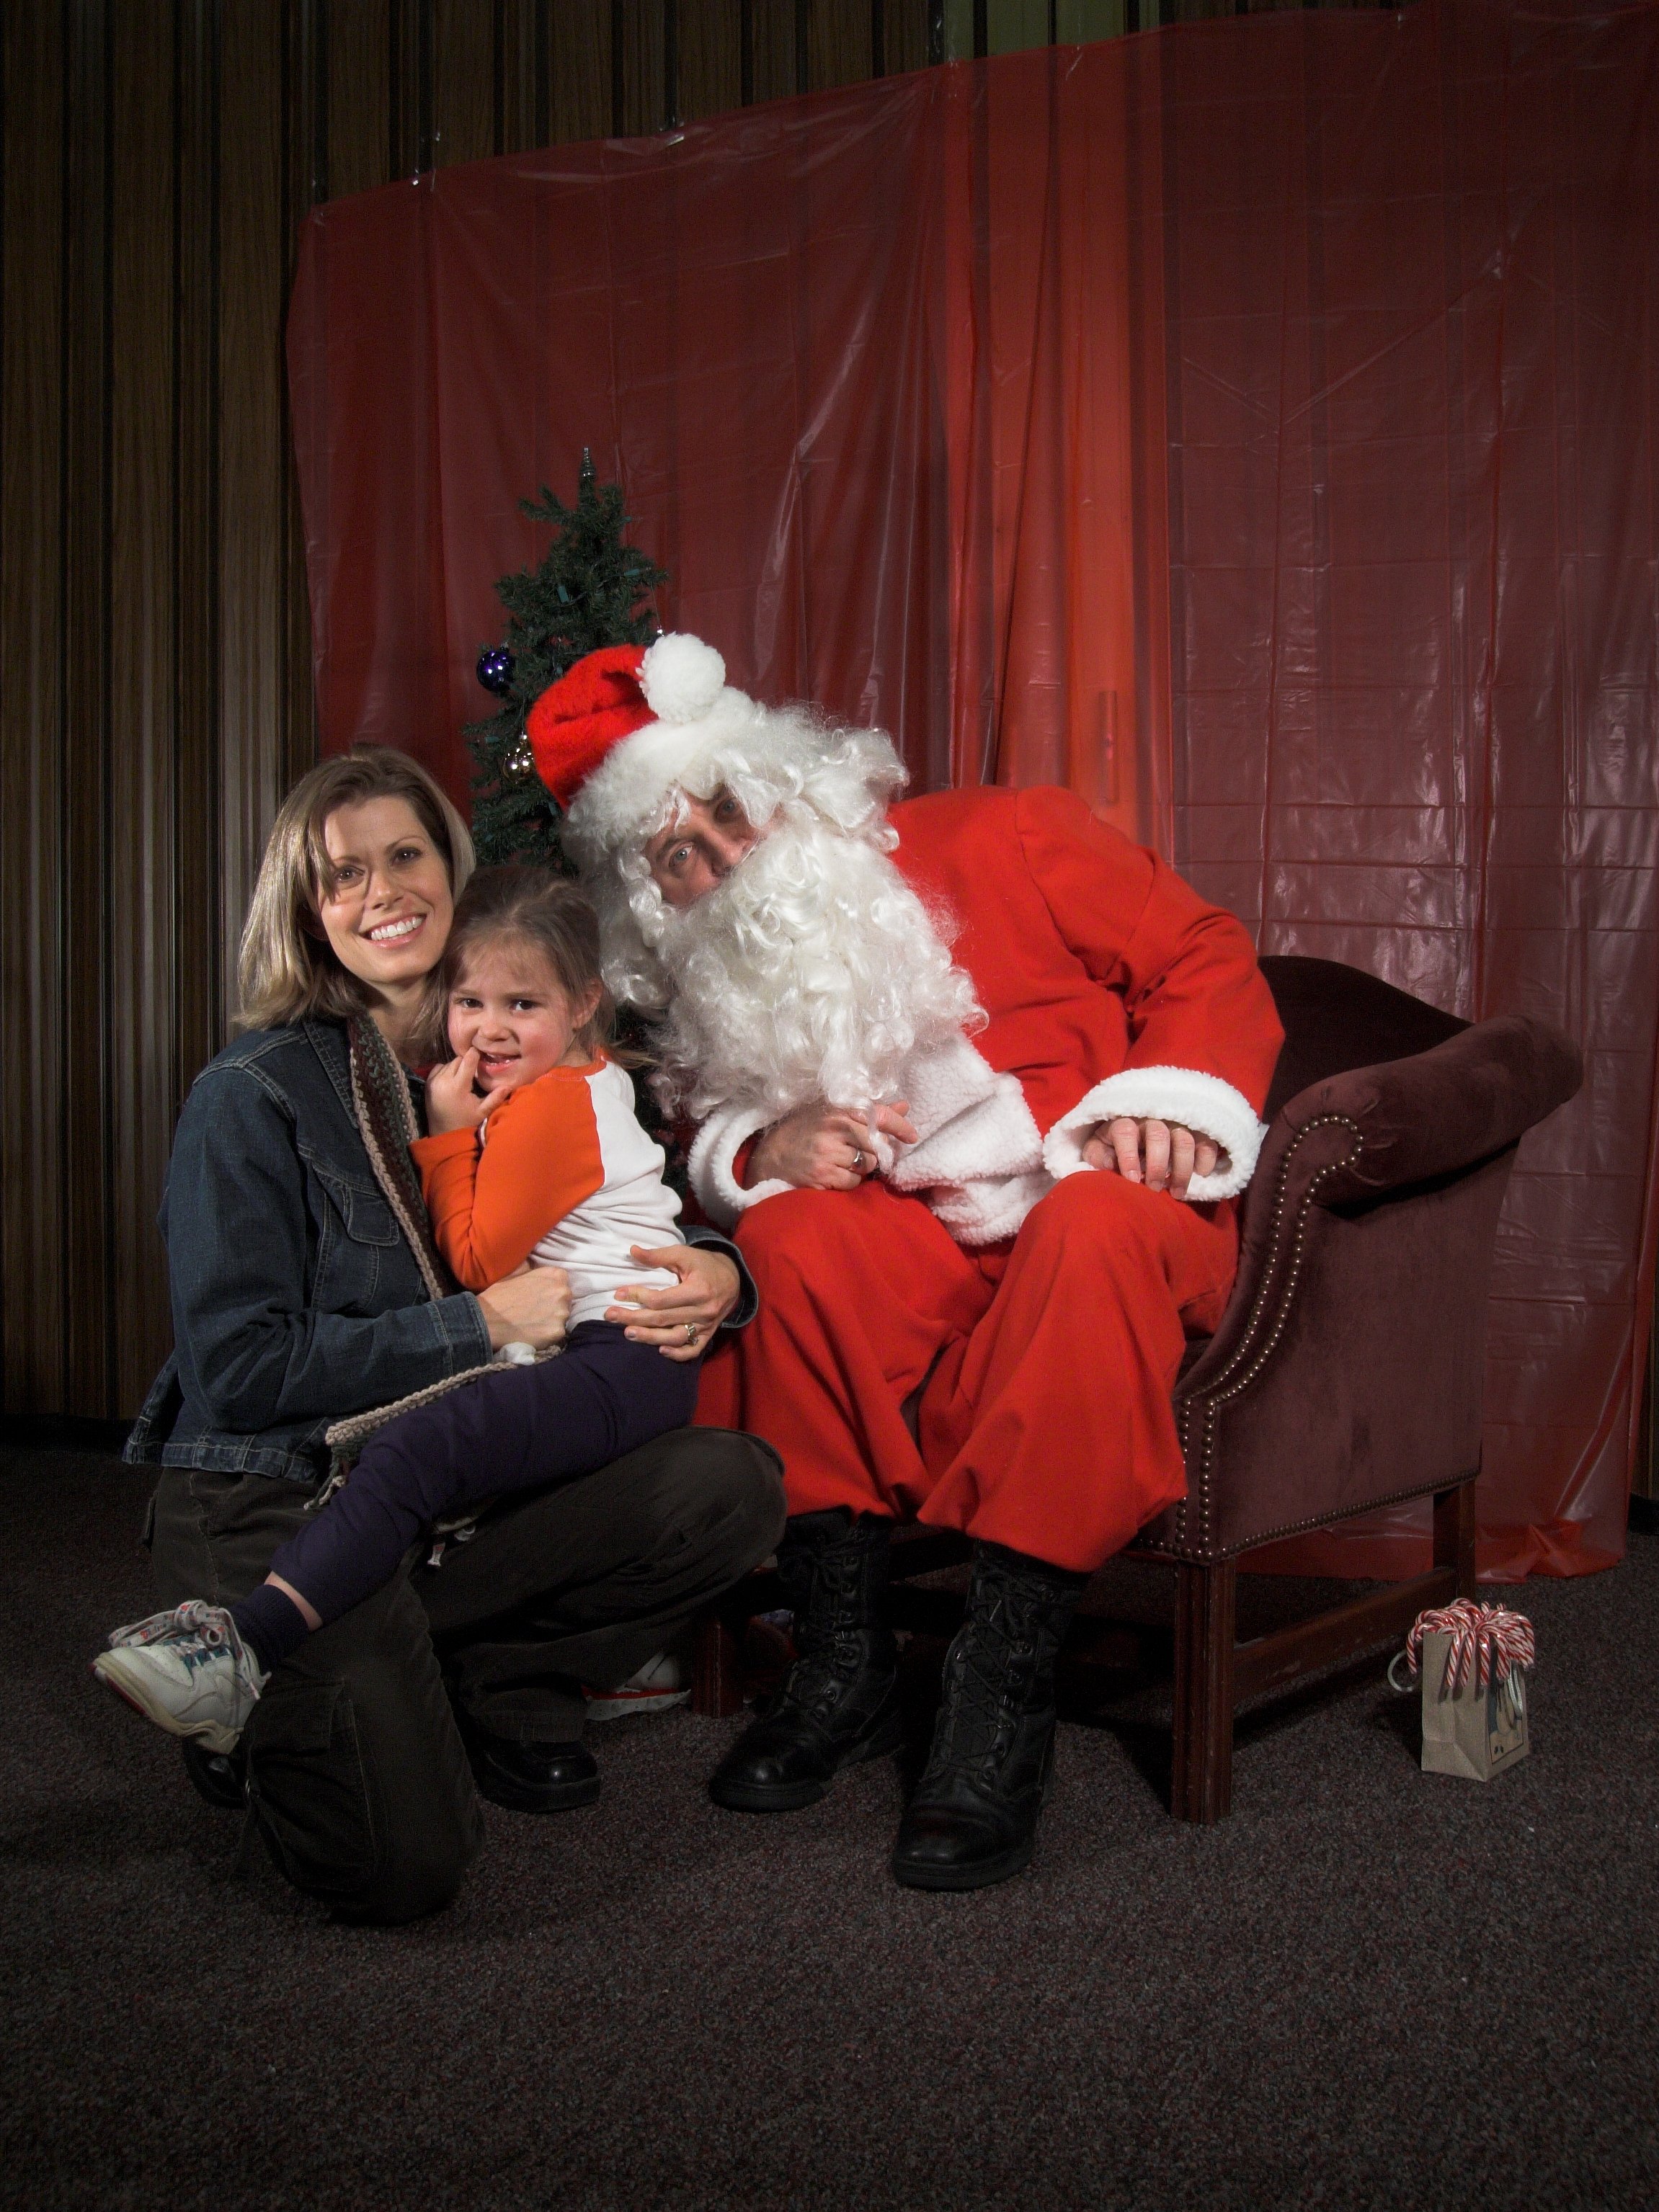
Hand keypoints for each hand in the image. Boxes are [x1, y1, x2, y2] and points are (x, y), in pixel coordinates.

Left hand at [426, 1049, 492, 1134]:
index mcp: (458, 1086)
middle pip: (458, 1060)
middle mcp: (444, 1080)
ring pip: (449, 1063)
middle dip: (467, 1062)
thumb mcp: (482, 1112)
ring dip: (457, 1066)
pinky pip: (439, 1067)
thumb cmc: (465, 1122)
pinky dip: (446, 1069)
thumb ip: (495, 1098)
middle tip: (475, 1070)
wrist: (443, 1133)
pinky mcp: (428, 1083)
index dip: (476, 1053)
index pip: (468, 1060)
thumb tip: (509, 1085)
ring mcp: (434, 1081)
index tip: (482, 1052)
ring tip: (464, 1076)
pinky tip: (452, 1078)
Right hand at [476, 1266, 570, 1350]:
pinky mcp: (558, 1332)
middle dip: (554, 1305)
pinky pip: (557, 1334)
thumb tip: (533, 1266)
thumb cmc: (498, 1295)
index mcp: (555, 1275)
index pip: (562, 1281)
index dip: (550, 1289)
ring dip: (551, 1321)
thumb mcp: (516, 1272)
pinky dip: (548, 1335)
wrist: (487, 1320)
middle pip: (565, 1300)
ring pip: (562, 1318)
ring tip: (533, 1323)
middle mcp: (563, 1292)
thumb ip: (531, 1269)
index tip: (539, 1296)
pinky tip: (533, 1333)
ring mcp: (562, 1313)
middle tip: (535, 1311)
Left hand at [607, 1244, 741, 1361]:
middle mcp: (703, 1310)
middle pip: (663, 1319)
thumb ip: (658, 1255)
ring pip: (676, 1338)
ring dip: (650, 1338)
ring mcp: (706, 1325)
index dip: (637, 1297)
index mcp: (698, 1289)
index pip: (661, 1299)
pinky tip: (660, 1351)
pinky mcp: (708, 1334)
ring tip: (629, 1334)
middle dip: (634, 1319)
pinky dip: (678, 1354)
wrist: (733, 1279)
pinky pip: (694, 1349)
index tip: (618, 1294)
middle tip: (611, 1316)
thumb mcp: (684, 1254)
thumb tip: (631, 1251)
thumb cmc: (704, 1264)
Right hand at [748, 1099, 917, 1190]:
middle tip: (861, 1153)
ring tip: (842, 1162)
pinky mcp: (823, 1176)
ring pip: (867, 1166)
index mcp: (837, 1110)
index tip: (911, 1136)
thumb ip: (869, 1112)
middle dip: (875, 1152)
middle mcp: (834, 1129)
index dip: (899, 1127)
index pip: (879, 1115)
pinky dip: (848, 1181)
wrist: (768, 1157)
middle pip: (877, 1145)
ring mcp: (828, 1154)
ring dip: (861, 1168)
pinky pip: (853, 1182)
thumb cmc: (803, 1132)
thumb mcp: (831, 1113)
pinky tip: (833, 1174)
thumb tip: (903, 1107)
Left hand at [1081, 1117, 1221, 1198]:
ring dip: (1182, 1169)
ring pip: (1184, 1139)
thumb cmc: (1115, 1143)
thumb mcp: (1099, 1146)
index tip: (1133, 1180)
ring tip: (1177, 1192)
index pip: (1125, 1132)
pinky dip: (1206, 1158)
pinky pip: (1207, 1141)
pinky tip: (1200, 1174)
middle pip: (1158, 1135)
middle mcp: (1151, 1116)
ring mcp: (1176, 1121)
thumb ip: (1097, 1154)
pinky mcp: (1196, 1129)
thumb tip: (1108, 1163)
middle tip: (1155, 1189)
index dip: (1129, 1156)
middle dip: (1157, 1166)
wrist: (1138, 1127)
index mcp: (1124, 1119)